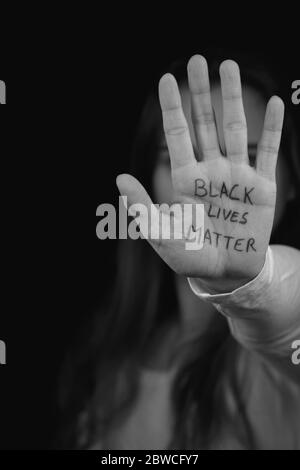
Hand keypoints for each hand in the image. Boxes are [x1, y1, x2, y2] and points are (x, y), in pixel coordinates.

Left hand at [116, 56, 283, 290]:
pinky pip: (267, 151)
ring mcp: (236, 176)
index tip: (166, 79)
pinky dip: (272, 128)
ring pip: (234, 129)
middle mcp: (210, 171)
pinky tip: (275, 103)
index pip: (177, 135)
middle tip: (198, 60)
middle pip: (204, 123)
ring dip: (232, 98)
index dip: (172, 108)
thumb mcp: (162, 236)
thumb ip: (143, 208)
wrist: (225, 274)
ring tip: (228, 67)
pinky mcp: (262, 187)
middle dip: (200, 93)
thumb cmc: (190, 257)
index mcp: (186, 179)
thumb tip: (119, 178)